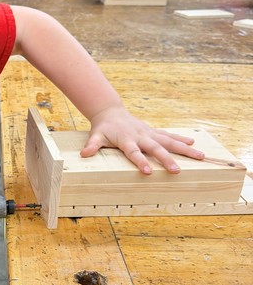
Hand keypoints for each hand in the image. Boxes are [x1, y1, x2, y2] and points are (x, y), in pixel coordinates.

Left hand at [81, 105, 203, 174]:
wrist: (110, 112)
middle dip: (166, 159)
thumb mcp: (95, 136)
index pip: (134, 152)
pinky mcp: (153, 131)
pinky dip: (181, 139)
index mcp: (126, 140)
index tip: (148, 172)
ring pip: (169, 141)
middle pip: (155, 148)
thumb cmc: (103, 128)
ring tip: (199, 156)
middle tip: (177, 171)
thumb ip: (92, 145)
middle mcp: (141, 136)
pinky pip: (169, 136)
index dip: (140, 162)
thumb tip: (84, 154)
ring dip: (184, 149)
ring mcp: (149, 133)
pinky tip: (193, 143)